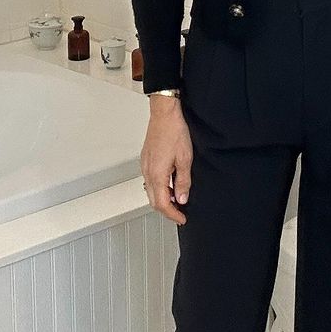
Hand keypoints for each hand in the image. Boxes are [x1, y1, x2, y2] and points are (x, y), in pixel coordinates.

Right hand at [141, 97, 192, 224]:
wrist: (165, 114)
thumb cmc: (174, 131)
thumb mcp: (185, 159)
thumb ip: (183, 181)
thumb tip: (182, 198)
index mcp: (157, 174)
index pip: (162, 204)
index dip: (173, 215)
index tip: (182, 218)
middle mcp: (148, 171)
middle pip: (153, 201)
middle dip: (167, 210)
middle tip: (180, 213)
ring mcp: (145, 165)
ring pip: (151, 191)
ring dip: (163, 198)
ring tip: (178, 198)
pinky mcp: (146, 159)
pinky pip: (150, 180)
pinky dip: (160, 187)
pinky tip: (170, 183)